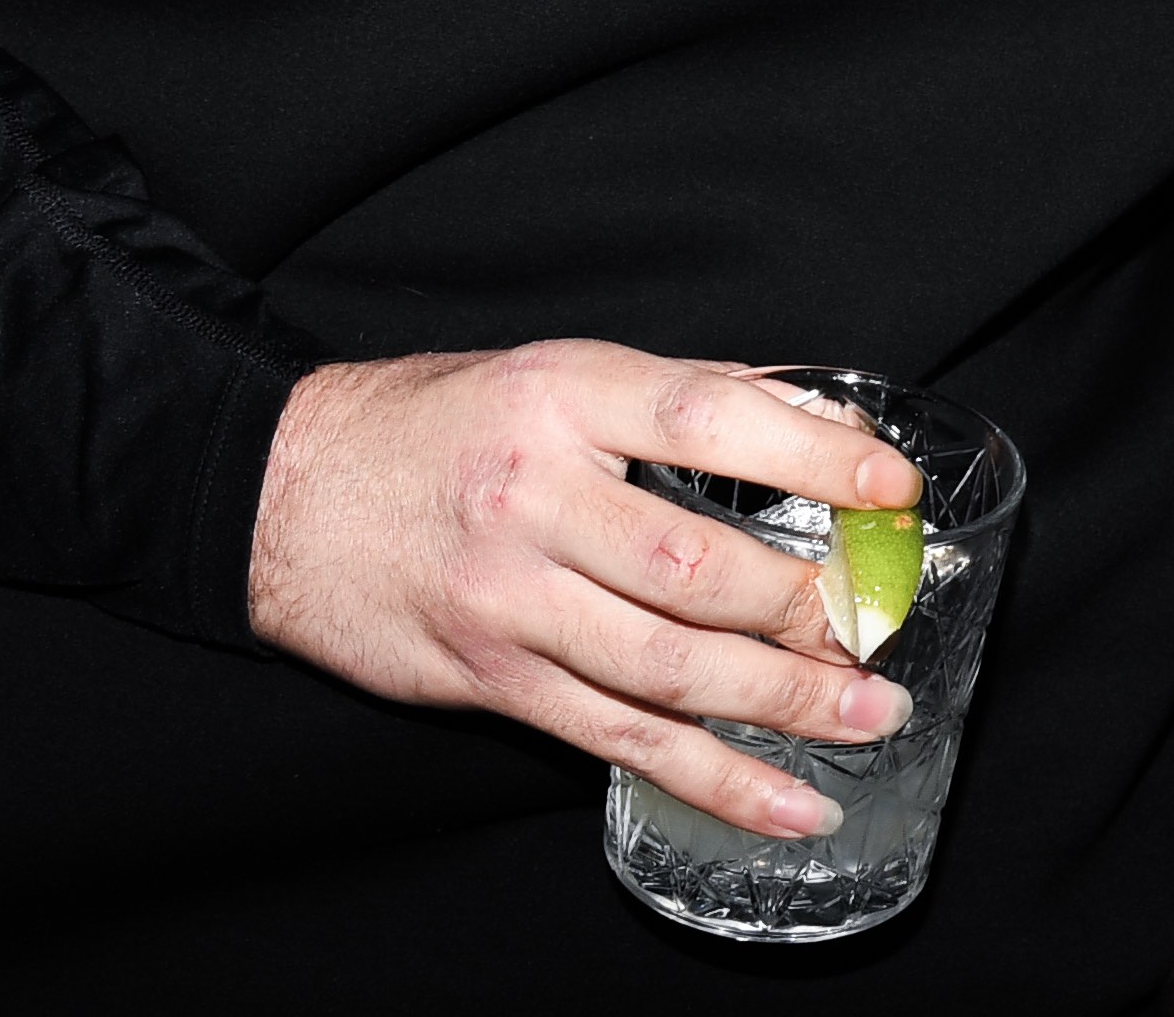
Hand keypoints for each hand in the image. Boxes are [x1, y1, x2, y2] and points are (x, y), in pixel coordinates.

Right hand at [246, 346, 924, 838]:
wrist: (280, 494)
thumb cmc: (437, 424)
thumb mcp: (556, 373)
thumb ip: (685, 396)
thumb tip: (822, 420)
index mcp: (565, 399)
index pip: (708, 420)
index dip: (812, 453)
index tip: (893, 485)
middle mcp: (537, 499)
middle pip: (694, 566)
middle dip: (806, 606)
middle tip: (881, 623)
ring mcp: (510, 601)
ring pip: (665, 667)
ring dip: (781, 702)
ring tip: (869, 716)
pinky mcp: (492, 680)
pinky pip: (617, 740)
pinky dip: (712, 778)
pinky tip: (785, 800)